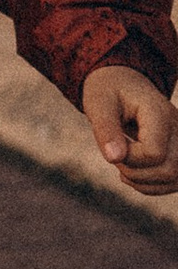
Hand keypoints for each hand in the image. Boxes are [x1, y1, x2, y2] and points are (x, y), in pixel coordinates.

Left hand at [82, 62, 177, 197]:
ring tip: (122, 163)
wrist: (123, 83)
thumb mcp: (99, 104)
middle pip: (169, 170)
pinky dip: (151, 185)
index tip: (113, 144)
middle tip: (115, 155)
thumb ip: (105, 129)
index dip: (130, 158)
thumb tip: (113, 158)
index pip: (155, 153)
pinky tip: (132, 172)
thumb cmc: (108, 92)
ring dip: (143, 181)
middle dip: (135, 173)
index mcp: (159, 112)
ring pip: (174, 179)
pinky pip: (173, 180)